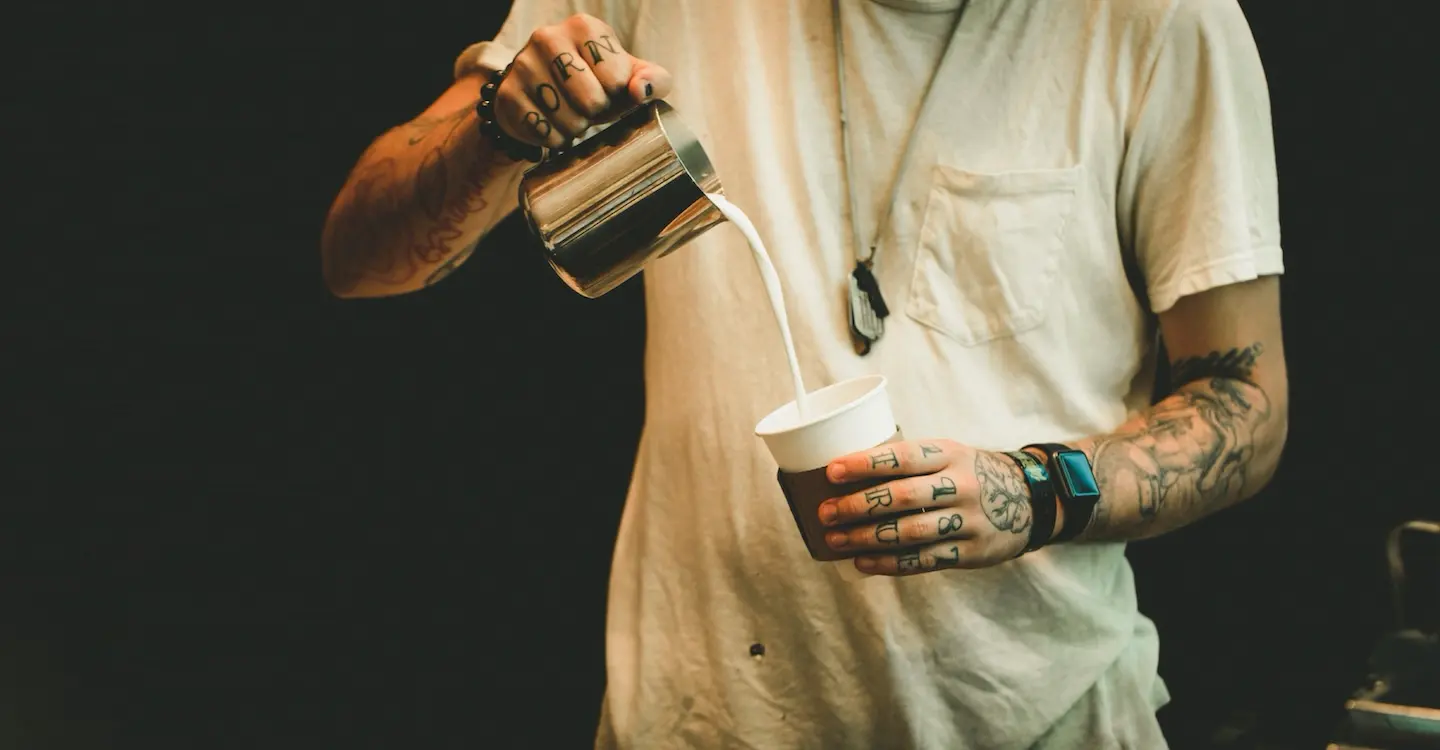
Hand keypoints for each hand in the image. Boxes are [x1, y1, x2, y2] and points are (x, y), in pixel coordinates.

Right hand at [493, 14, 673, 148]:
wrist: (544, 93)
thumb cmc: (596, 81)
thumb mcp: (630, 76)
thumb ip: (653, 80)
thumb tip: (641, 90)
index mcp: (584, 27)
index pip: (618, 78)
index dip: (618, 94)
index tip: (609, 89)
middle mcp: (548, 37)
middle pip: (591, 99)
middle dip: (596, 112)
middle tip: (589, 105)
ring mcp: (523, 65)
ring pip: (567, 119)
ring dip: (576, 128)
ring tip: (572, 115)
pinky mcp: (508, 94)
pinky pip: (544, 133)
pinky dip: (555, 139)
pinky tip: (553, 124)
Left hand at [818, 440, 1052, 575]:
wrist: (1030, 500)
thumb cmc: (969, 474)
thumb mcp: (950, 454)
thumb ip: (910, 464)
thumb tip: (845, 476)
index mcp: (950, 454)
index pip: (903, 456)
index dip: (866, 463)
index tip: (832, 471)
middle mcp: (961, 486)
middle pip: (902, 497)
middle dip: (858, 506)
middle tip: (826, 512)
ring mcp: (969, 520)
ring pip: (910, 532)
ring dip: (867, 538)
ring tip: (836, 540)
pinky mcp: (972, 552)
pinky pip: (925, 560)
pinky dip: (889, 563)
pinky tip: (862, 562)